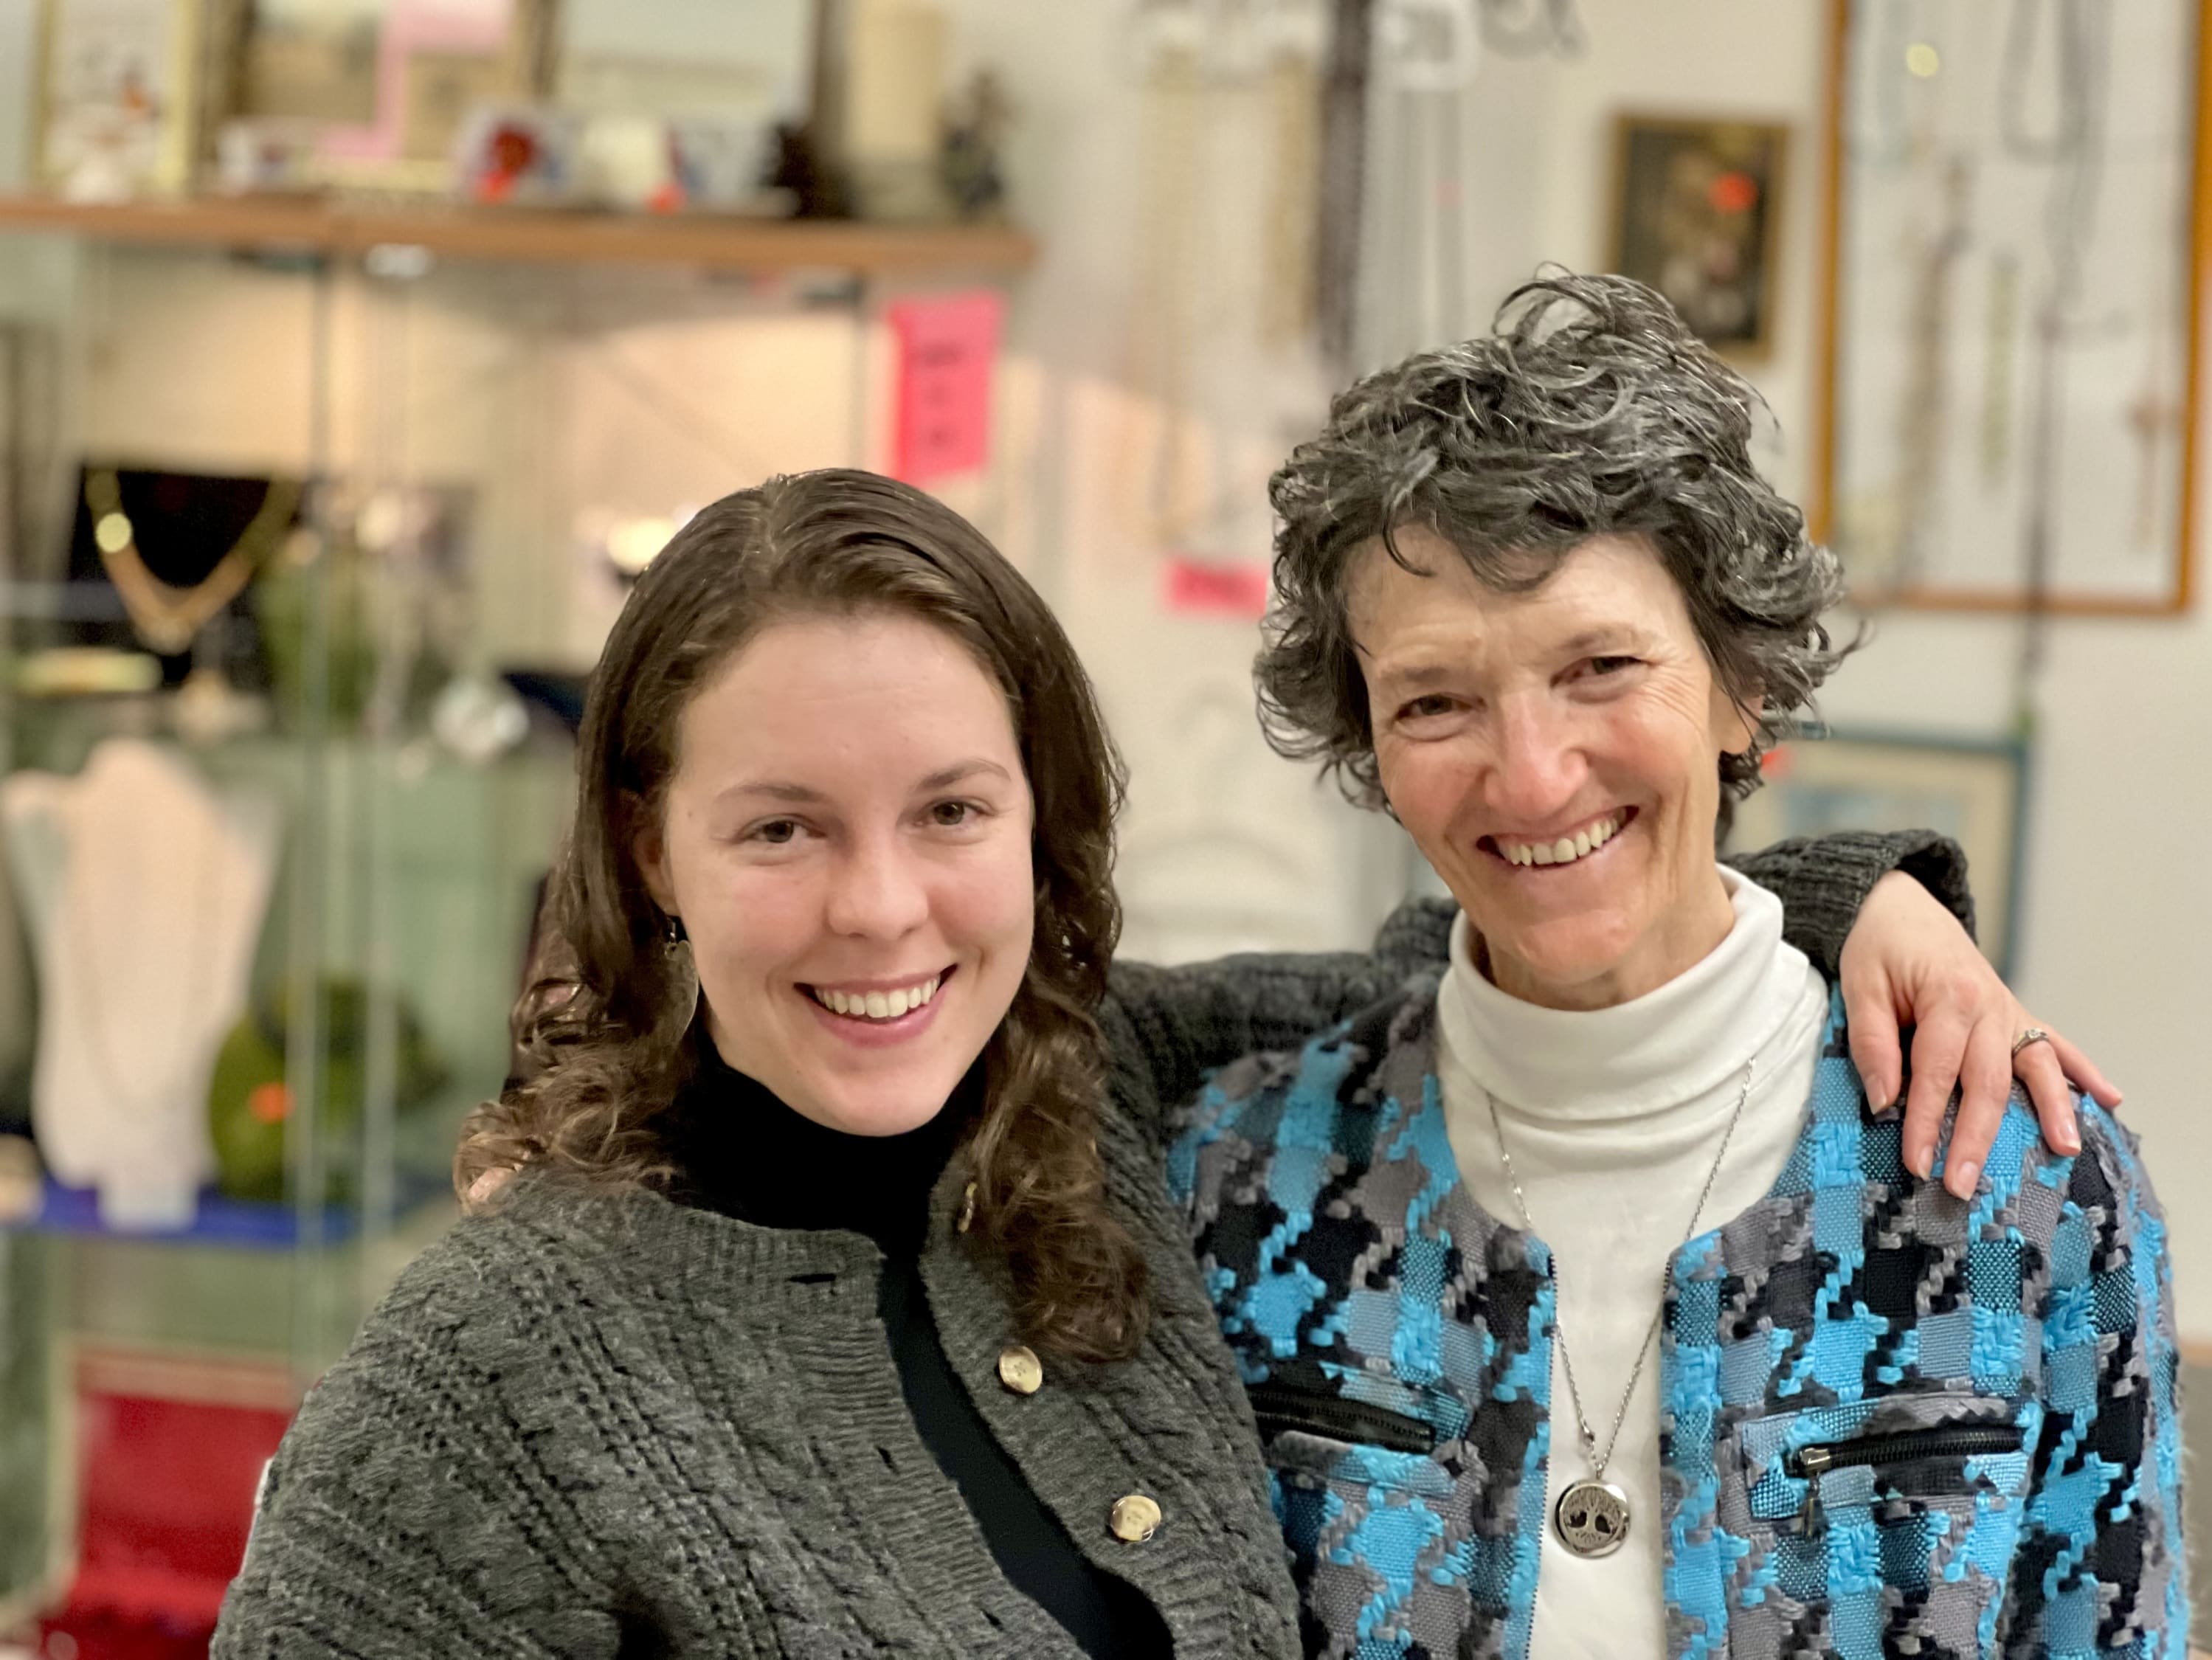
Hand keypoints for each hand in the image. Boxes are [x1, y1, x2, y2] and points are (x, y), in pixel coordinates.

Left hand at [1839, 872, 2120, 1197]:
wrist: (1903, 907)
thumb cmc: (1879, 948)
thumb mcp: (1860, 987)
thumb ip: (1873, 1044)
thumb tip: (1886, 1100)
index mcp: (1948, 996)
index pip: (1936, 1072)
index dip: (1924, 1121)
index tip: (1916, 1162)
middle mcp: (1989, 1005)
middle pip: (1987, 1081)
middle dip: (1975, 1137)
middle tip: (1964, 1185)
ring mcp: (2009, 1010)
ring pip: (2035, 1066)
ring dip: (2050, 1110)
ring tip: (2064, 1150)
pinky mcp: (2016, 1013)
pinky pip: (2054, 1044)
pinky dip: (2083, 1071)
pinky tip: (2108, 1099)